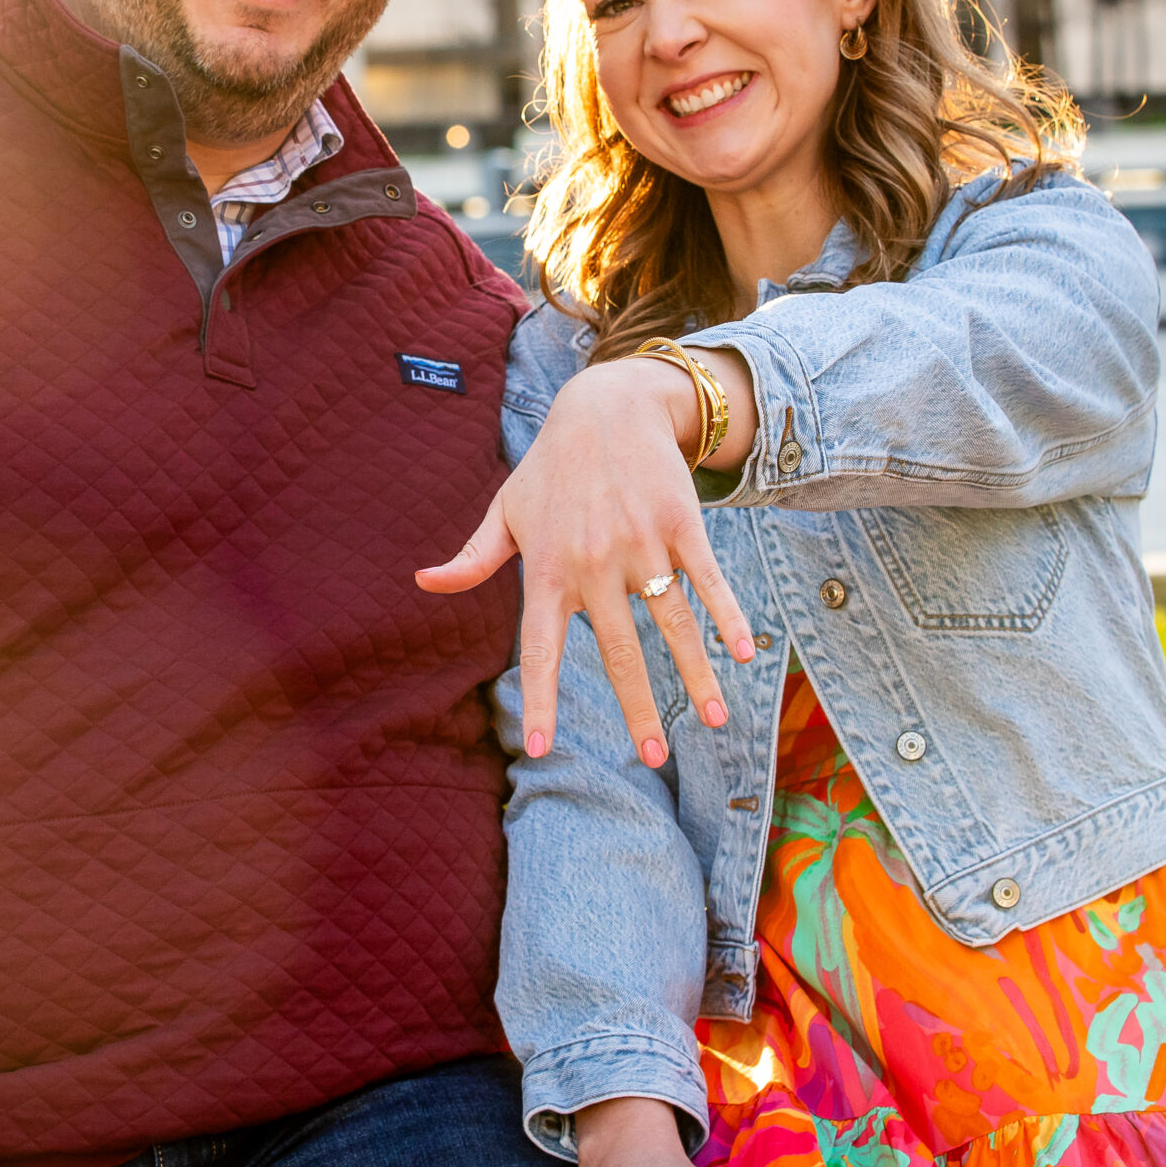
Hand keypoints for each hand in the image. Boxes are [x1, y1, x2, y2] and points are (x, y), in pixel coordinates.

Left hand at [418, 351, 757, 764]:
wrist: (607, 406)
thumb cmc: (551, 468)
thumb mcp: (506, 510)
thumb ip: (472, 558)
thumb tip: (422, 582)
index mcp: (547, 570)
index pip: (539, 649)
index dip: (540, 700)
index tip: (541, 749)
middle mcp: (593, 564)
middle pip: (617, 651)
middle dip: (637, 710)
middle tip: (651, 760)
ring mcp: (640, 544)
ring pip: (671, 623)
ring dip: (696, 675)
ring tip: (713, 721)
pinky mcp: (680, 524)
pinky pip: (706, 579)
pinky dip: (727, 616)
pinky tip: (743, 653)